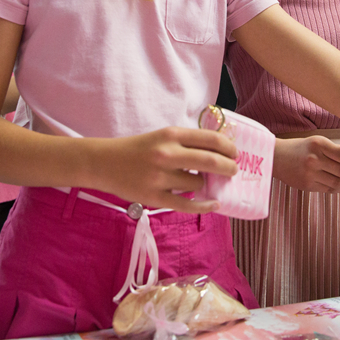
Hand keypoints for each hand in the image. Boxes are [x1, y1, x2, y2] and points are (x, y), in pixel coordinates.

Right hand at [95, 126, 238, 213]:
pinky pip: (187, 204)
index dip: (228, 147)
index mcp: (170, 134)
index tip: (235, 153)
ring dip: (205, 183)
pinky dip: (205, 205)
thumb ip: (187, 142)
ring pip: (198, 182)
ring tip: (200, 181)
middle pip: (211, 161)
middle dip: (229, 167)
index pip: (210, 139)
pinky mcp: (155, 197)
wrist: (103, 163)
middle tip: (233, 170)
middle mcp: (167, 153)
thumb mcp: (161, 136)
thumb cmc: (137, 149)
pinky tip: (214, 204)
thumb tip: (219, 152)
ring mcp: (160, 177)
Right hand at [273, 136, 339, 192]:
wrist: (276, 157)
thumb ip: (334, 151)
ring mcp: (310, 174)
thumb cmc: (300, 148)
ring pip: (337, 184)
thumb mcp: (316, 142)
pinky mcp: (307, 186)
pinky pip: (328, 189)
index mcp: (319, 145)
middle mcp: (314, 159)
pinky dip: (339, 189)